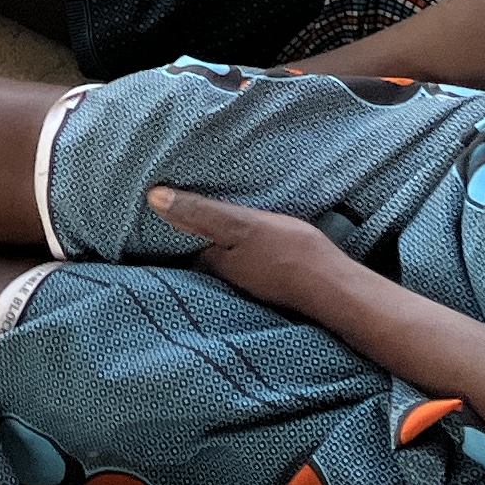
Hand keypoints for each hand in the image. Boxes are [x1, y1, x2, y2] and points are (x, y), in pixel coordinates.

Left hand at [147, 186, 367, 324]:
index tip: (148, 203)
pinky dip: (232, 246)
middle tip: (170, 204)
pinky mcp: (264, 280)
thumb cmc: (288, 253)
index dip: (163, 222)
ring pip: (215, 255)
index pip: (173, 243)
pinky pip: (237, 259)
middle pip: (193, 251)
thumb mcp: (240, 225)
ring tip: (200, 210)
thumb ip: (198, 212)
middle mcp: (220, 279)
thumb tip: (152, 197)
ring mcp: (242, 283)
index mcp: (208, 265)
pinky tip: (237, 233)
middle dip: (183, 233)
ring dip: (209, 238)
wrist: (336, 287)